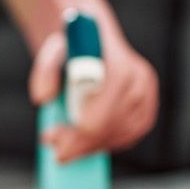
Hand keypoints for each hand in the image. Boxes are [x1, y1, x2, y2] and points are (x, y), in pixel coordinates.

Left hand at [28, 29, 158, 162]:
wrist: (91, 37)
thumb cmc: (70, 45)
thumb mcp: (51, 50)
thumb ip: (44, 71)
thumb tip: (43, 98)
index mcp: (118, 63)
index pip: (104, 110)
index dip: (79, 132)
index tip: (54, 139)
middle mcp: (138, 78)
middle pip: (111, 126)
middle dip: (81, 144)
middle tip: (56, 151)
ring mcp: (146, 94)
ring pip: (122, 134)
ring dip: (92, 146)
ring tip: (67, 147)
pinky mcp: (147, 106)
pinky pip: (130, 134)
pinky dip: (108, 143)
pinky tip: (87, 144)